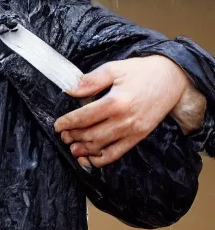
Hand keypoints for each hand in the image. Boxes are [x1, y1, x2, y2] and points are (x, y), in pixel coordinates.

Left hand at [54, 56, 191, 167]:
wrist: (173, 79)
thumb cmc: (141, 71)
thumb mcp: (114, 68)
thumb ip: (91, 81)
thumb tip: (69, 90)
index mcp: (115, 102)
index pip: (84, 117)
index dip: (67, 123)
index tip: (57, 125)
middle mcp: (123, 120)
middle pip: (90, 134)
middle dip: (73, 137)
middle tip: (63, 136)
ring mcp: (132, 131)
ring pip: (101, 147)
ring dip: (83, 150)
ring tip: (72, 147)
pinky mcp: (139, 137)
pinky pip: (117, 154)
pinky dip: (100, 160)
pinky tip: (88, 158)